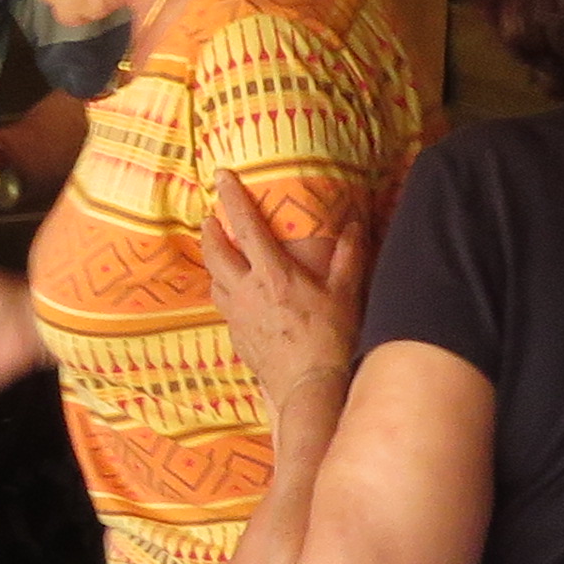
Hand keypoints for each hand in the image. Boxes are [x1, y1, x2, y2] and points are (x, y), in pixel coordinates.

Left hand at [200, 174, 366, 410]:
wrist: (310, 387)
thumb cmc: (332, 339)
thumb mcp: (346, 293)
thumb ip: (349, 256)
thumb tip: (353, 224)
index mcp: (273, 275)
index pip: (246, 227)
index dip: (232, 198)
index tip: (220, 176)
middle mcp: (247, 292)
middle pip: (215, 253)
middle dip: (210, 231)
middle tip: (210, 218)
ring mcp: (238, 316)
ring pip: (214, 281)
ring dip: (213, 262)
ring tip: (219, 253)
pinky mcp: (237, 337)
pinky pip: (224, 307)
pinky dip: (225, 292)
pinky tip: (235, 295)